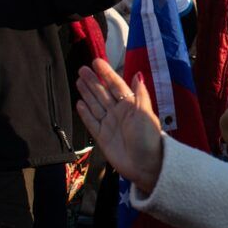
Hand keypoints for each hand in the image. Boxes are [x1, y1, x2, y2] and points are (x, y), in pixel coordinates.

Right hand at [75, 58, 162, 193]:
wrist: (146, 165)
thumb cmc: (149, 138)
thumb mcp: (146, 113)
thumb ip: (140, 94)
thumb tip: (138, 74)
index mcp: (131, 105)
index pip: (116, 85)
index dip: (107, 73)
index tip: (97, 62)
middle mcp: (119, 112)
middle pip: (102, 93)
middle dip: (93, 81)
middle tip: (82, 69)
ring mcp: (110, 124)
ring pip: (95, 105)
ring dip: (87, 93)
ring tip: (79, 80)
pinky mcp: (102, 137)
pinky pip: (91, 122)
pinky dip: (85, 113)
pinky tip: (79, 103)